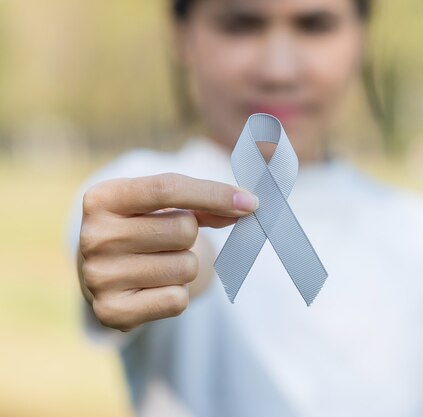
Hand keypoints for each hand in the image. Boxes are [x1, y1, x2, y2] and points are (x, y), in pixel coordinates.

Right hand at [77, 172, 257, 331]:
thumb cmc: (141, 228)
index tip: (251, 203)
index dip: (215, 194)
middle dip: (189, 236)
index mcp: (103, 198)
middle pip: (184, 230)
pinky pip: (177, 300)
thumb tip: (246, 205)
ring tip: (157, 264)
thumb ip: (202, 202)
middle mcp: (93, 237)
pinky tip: (153, 287)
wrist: (102, 271)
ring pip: (186, 266)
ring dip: (184, 266)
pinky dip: (177, 294)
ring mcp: (98, 277)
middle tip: (166, 241)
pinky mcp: (111, 312)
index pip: (167, 188)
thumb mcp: (160, 205)